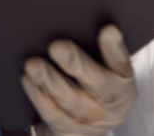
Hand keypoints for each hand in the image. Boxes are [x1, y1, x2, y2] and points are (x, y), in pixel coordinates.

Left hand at [22, 24, 136, 135]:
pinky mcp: (67, 132)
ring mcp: (88, 121)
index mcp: (124, 83)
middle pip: (94, 82)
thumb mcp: (112, 72)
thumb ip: (108, 52)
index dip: (114, 47)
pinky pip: (51, 114)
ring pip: (67, 99)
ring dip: (48, 80)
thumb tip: (102, 28)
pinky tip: (28, 80)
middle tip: (57, 46)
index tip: (107, 30)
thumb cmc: (101, 87)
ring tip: (33, 64)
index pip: (121, 62)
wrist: (94, 124)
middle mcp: (111, 105)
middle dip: (75, 63)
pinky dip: (38, 96)